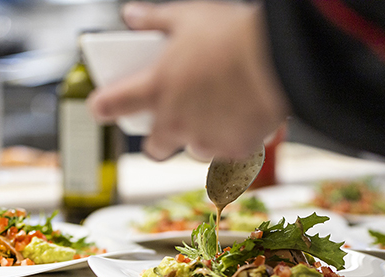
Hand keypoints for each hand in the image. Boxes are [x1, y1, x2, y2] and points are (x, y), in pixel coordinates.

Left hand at [87, 1, 289, 160]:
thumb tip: (132, 16)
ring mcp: (205, 140)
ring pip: (194, 151)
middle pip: (154, 148)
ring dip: (200, 138)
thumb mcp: (188, 16)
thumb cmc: (234, 36)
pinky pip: (229, 153)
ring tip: (218, 115)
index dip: (103, 107)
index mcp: (156, 88)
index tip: (102, 107)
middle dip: (157, 142)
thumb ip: (155, 20)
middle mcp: (175, 121)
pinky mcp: (235, 151)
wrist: (282, 59)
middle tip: (168, 126)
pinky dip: (234, 140)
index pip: (111, 105)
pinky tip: (245, 120)